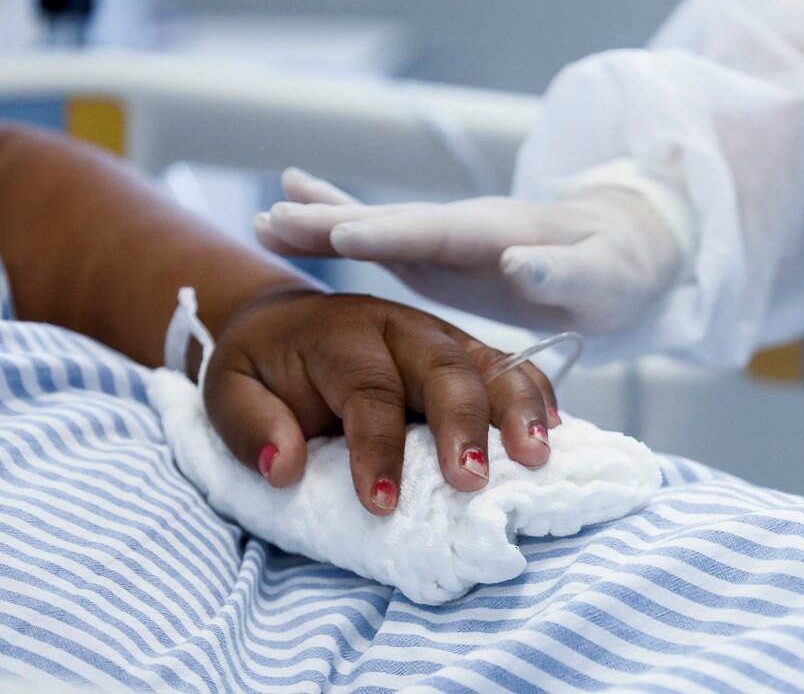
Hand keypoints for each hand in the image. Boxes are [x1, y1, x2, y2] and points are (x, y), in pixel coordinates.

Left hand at [202, 287, 557, 515]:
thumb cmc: (261, 366)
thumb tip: (284, 466)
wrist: (286, 320)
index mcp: (338, 334)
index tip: (382, 503)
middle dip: (462, 425)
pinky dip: (534, 392)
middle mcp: (397, 326)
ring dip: (516, 408)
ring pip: (486, 361)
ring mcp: (437, 333)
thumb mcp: (226, 391)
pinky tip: (555, 428)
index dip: (376, 448)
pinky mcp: (462, 348)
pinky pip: (507, 363)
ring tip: (537, 456)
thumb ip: (248, 426)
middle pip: (441, 367)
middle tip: (472, 482)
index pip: (366, 390)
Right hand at [253, 168, 682, 333]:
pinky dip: (340, 230)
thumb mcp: (603, 276)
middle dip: (333, 221)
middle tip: (270, 221)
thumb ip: (561, 270)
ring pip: (376, 227)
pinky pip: (382, 242)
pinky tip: (298, 219)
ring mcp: (446, 242)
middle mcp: (461, 229)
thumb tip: (516, 262)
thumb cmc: (619, 268)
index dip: (392, 231)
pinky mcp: (439, 259)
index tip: (343, 233)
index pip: (438, 230)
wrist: (621, 250)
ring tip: (262, 220)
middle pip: (390, 222)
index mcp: (498, 233)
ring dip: (320, 223)